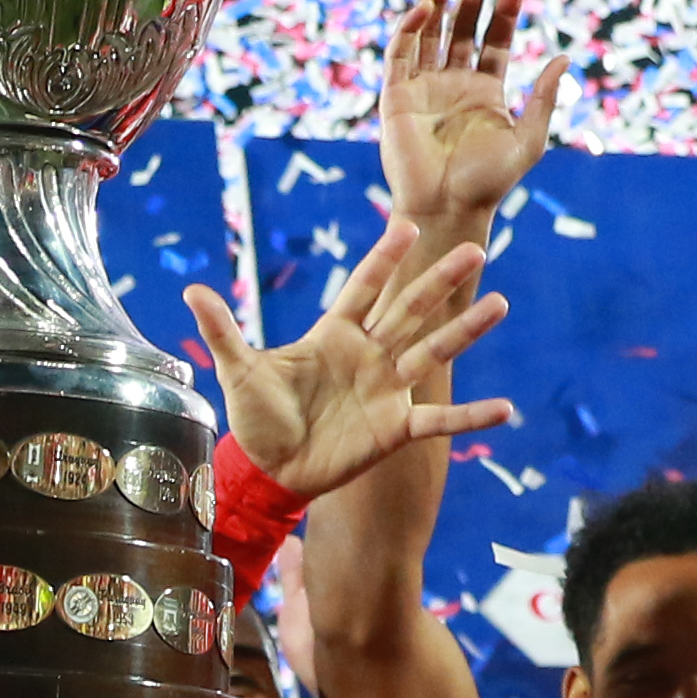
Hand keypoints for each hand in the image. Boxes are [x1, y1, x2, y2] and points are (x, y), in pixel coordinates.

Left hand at [181, 231, 507, 502]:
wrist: (269, 472)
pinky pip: (439, 419)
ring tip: (500, 305)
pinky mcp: (395, 428)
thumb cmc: (256, 419)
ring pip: (432, 352)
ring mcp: (386, 390)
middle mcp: (368, 355)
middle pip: (409, 310)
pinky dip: (471, 416)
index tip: (405, 225)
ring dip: (465, 331)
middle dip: (439, 281)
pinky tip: (506, 410)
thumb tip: (190, 288)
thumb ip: (223, 330)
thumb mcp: (238, 371)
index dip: (383, 258)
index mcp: (334, 334)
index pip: (364, 287)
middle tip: (474, 249)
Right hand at [378, 0, 561, 235]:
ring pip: (430, 32)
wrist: (446, 209)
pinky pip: (400, 55)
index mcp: (486, 90)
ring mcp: (423, 87)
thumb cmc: (489, 183)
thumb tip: (565, 58)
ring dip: (437, 0)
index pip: (495, 39)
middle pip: (463, 26)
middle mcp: (454, 82)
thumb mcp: (529, 140)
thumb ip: (544, 99)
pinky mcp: (395, 97)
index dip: (504, 10)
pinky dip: (409, 29)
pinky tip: (424, 8)